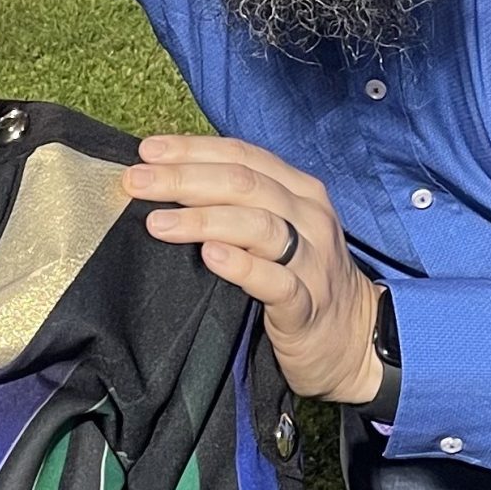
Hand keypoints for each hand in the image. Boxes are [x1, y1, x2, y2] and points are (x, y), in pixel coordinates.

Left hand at [125, 135, 383, 403]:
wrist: (354, 339)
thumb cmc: (297, 276)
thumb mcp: (275, 229)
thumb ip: (236, 203)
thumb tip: (167, 180)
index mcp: (298, 190)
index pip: (242, 155)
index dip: (193, 150)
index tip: (147, 152)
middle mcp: (309, 217)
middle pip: (243, 184)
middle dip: (184, 180)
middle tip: (136, 183)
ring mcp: (313, 261)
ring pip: (258, 226)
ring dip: (203, 220)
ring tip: (158, 223)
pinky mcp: (308, 305)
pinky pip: (276, 281)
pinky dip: (242, 266)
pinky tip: (210, 257)